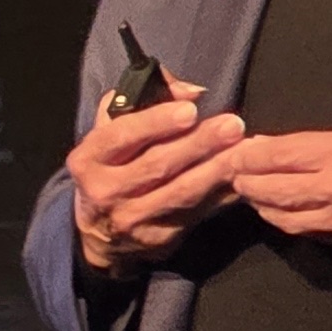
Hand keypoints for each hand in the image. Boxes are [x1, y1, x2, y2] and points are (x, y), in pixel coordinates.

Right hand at [69, 84, 246, 277]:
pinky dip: (222, 194)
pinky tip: (242, 178)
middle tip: (232, 125)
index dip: (157, 122)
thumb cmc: (108, 167)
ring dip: (216, 170)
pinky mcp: (159, 237)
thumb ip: (142, 101)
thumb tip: (190, 92)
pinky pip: (197, 212)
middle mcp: (106, 191)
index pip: (122, 136)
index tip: (190, 110)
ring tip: (243, 149)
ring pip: (181, 192)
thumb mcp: (108, 131)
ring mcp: (133, 219)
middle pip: (157, 165)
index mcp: (88, 160)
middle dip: (198, 143)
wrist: (97, 232)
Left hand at [227, 124, 331, 267]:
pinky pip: (309, 234)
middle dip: (245, 182)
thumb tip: (280, 147)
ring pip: (283, 218)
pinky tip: (284, 214)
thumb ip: (326, 143)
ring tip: (253, 195)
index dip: (249, 154)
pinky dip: (291, 223)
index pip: (279, 153)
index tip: (233, 152)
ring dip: (263, 207)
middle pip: (271, 189)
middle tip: (233, 175)